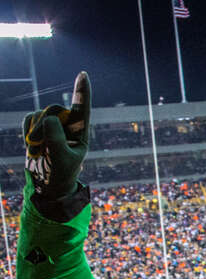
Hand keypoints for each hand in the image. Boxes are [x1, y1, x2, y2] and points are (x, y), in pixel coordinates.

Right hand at [23, 72, 90, 198]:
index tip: (83, 74)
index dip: (82, 91)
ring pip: (39, 114)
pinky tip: (33, 146)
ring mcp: (52, 124)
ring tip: (39, 152)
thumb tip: (48, 119)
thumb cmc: (61, 173)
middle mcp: (68, 124)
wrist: (48, 182)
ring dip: (35, 133)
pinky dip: (27, 131)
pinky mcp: (37, 126)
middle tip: (40, 146)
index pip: (82, 108)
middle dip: (43, 125)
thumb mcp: (61, 160)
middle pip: (53, 109)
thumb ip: (56, 140)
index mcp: (81, 132)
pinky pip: (28, 119)